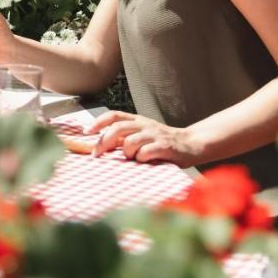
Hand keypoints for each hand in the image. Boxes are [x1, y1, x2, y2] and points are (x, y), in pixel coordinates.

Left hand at [86, 111, 204, 166]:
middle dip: (104, 141)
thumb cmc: (162, 144)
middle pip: (118, 128)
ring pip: (130, 141)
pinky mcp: (165, 146)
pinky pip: (145, 153)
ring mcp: (155, 135)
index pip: (114, 116)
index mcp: (138, 120)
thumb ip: (125, 137)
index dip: (98, 122)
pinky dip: (141, 159)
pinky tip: (146, 161)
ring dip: (126, 152)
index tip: (86, 132)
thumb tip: (101, 146)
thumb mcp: (143, 135)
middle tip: (97, 154)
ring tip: (133, 158)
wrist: (191, 144)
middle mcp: (145, 125)